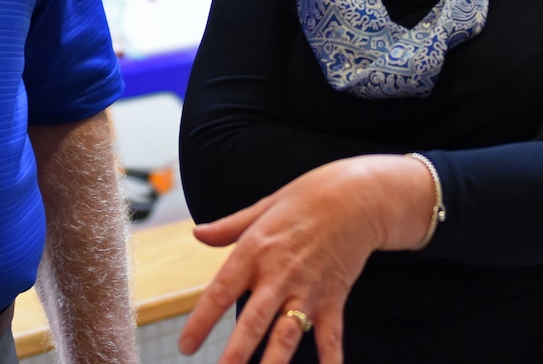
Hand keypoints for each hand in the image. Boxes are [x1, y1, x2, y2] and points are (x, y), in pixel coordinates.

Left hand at [178, 155, 435, 363]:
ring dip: (273, 363)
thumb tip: (198, 234)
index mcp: (255, 250)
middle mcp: (279, 274)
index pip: (221, 291)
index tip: (187, 346)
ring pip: (287, 334)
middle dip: (236, 353)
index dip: (202, 321)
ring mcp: (307, 289)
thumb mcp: (262, 207)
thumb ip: (229, 227)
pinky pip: (331, 336)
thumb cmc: (306, 199)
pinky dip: (330, 360)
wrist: (356, 196)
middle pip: (253, 321)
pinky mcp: (333, 298)